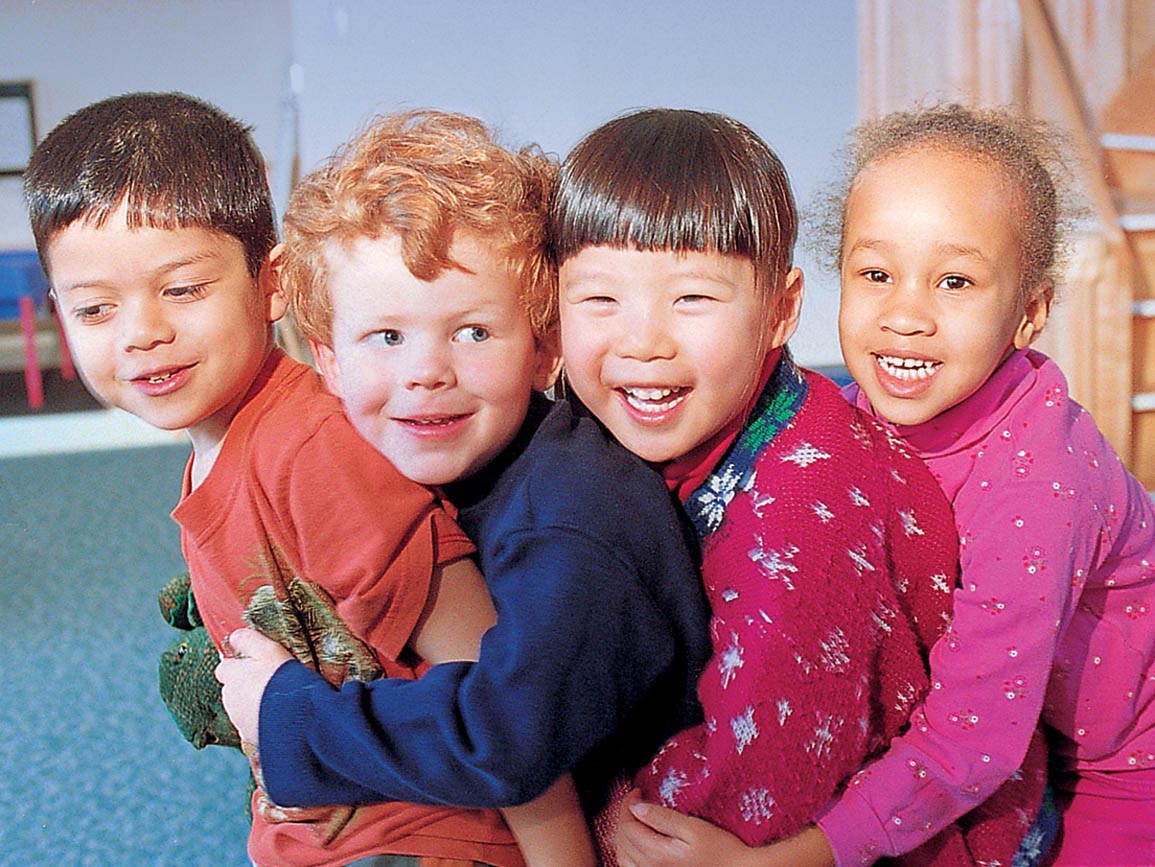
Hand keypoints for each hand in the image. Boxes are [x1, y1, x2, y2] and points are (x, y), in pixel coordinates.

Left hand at [214, 628, 292, 745]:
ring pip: (242, 707)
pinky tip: (278, 715)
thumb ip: (248, 640)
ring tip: (276, 699)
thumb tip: (234, 636)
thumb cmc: (283, 680)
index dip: (237, 665)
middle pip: (232, 688)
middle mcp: (230, 698)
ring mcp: (238, 718)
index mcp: (232, 675)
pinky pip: (252, 724)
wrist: (294, 716)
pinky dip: (261, 720)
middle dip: (245, 685)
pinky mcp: (248, 736)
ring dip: (253, 703)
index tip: (252, 663)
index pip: (224, 667)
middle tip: (269, 681)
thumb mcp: (268, 649)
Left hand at [615, 790, 834, 866]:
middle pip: (622, 840)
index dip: (628, 804)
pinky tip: (637, 843)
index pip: (627, 826)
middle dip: (625, 816)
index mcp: (658, 854)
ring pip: (623, 856)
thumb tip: (637, 806)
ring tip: (635, 819)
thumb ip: (663, 817)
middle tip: (637, 800)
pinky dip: (628, 853)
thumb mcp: (693, 828)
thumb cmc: (722, 851)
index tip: (638, 791)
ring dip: (624, 835)